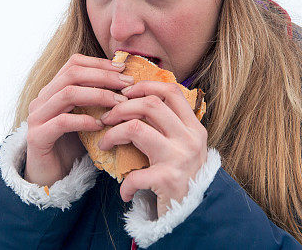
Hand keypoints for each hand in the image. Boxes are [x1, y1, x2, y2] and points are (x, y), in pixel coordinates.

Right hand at [24, 53, 134, 186]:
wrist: (50, 178)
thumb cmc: (72, 146)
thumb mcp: (87, 117)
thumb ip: (97, 100)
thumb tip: (127, 82)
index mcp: (53, 89)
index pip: (74, 63)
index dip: (99, 63)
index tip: (123, 69)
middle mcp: (42, 99)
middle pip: (72, 74)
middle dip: (103, 76)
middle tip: (127, 85)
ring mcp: (36, 117)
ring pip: (68, 93)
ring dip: (98, 95)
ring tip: (119, 104)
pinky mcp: (36, 137)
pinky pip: (62, 122)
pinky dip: (83, 120)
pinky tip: (100, 125)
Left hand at [97, 80, 207, 216]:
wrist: (197, 215)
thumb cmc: (184, 178)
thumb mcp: (185, 148)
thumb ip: (170, 127)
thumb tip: (136, 102)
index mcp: (194, 127)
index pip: (171, 91)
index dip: (145, 86)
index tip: (126, 93)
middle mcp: (190, 138)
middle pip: (150, 104)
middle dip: (122, 107)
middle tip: (107, 118)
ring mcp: (179, 158)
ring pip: (136, 128)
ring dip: (113, 134)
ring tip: (105, 143)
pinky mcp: (168, 180)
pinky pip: (134, 174)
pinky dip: (124, 184)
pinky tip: (124, 192)